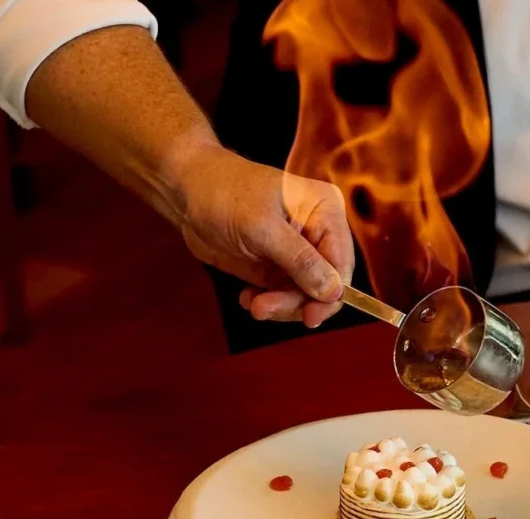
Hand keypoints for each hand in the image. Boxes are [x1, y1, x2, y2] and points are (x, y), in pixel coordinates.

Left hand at [173, 146, 354, 326]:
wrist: (187, 191)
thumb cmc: (225, 194)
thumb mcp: (262, 228)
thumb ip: (300, 261)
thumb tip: (334, 291)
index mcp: (325, 211)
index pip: (342, 262)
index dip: (331, 294)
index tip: (310, 317)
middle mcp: (316, 232)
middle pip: (324, 284)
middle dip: (296, 302)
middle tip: (264, 309)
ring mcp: (296, 252)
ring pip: (303, 296)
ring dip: (279, 306)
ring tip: (253, 305)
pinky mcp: (276, 266)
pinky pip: (283, 296)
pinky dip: (267, 303)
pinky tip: (247, 298)